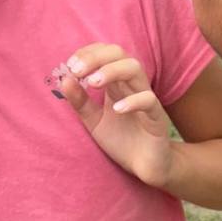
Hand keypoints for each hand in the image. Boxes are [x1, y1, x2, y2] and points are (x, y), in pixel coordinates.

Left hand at [60, 43, 186, 190]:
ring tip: (92, 83)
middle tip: (76, 70)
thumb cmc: (122, 142)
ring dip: (111, 71)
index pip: (105, 53)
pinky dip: (132, 101)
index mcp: (117, 83)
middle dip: (96, 57)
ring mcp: (146, 99)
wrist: (145, 168)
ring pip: (135, 69)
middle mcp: (132, 85)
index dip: (87, 53)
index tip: (70, 66)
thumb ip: (80, 103)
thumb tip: (64, 79)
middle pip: (119, 53)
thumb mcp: (94, 122)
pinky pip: (149, 101)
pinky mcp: (157, 119)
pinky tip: (116, 109)